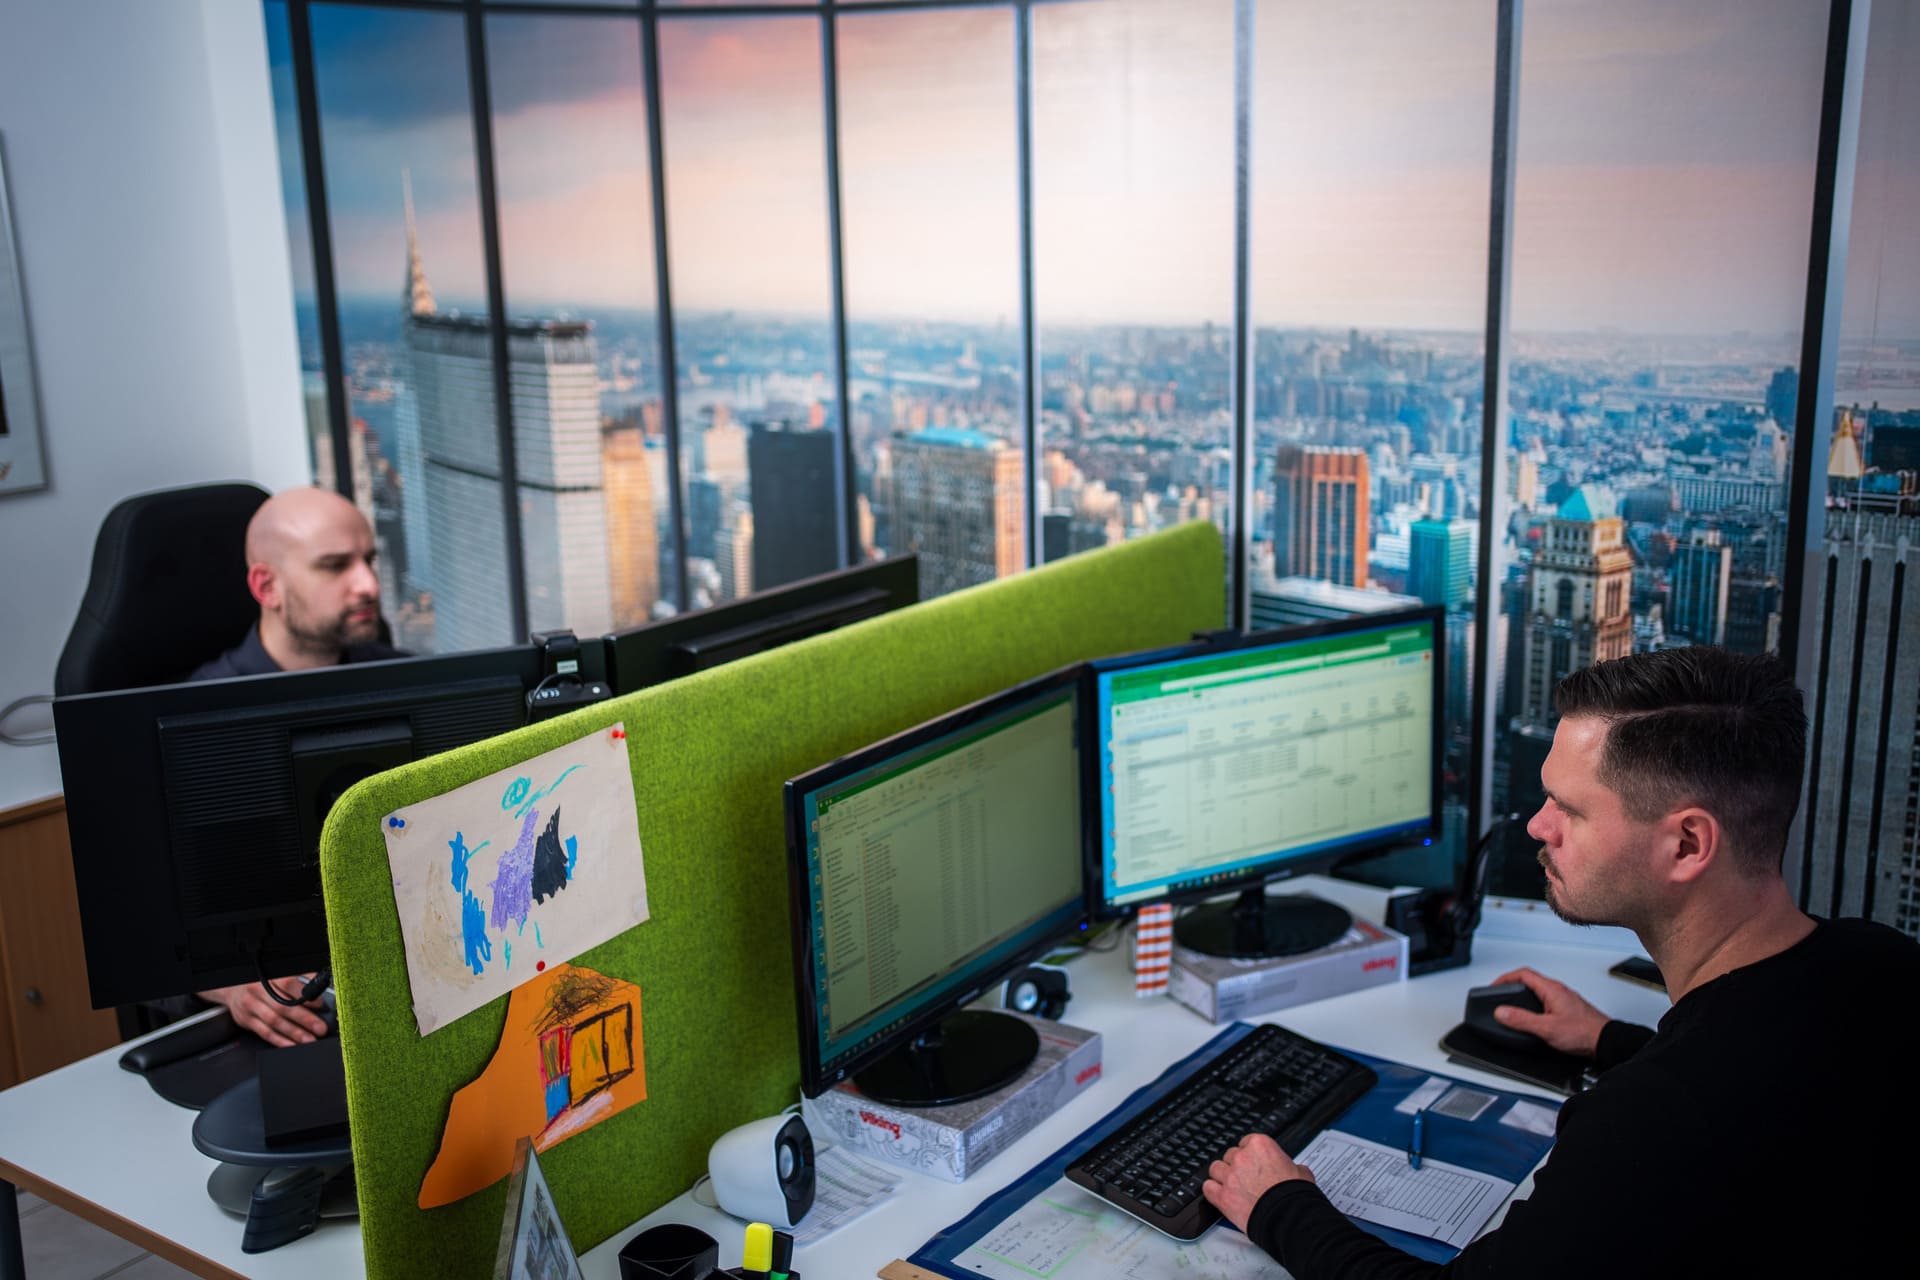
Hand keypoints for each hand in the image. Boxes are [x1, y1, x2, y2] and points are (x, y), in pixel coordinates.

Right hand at [200, 976, 330, 1046]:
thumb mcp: (276, 975)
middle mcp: (257, 991)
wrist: (232, 987)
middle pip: (282, 1006)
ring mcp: (250, 1007)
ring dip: (294, 1033)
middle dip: (304, 1019)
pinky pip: (265, 1033)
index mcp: (268, 976)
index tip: (319, 1004)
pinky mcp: (246, 1021)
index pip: (288, 984)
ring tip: (309, 1039)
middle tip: (319, 1028)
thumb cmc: (260, 981)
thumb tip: (319, 987)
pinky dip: (280, 1041)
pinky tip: (292, 1044)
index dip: (304, 994)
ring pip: (274, 1022)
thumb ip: (298, 980)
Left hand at [1203, 1133, 1315, 1231]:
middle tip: (1245, 1178)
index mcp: (1260, 1145)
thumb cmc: (1296, 1196)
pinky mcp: (1222, 1196)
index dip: (1249, 1154)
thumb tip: (1294, 1170)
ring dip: (1222, 1176)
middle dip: (1236, 1166)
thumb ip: (1290, 1165)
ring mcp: (1230, 1176)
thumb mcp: (1301, 1172)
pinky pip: (1208, 1187)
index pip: (1245, 1142)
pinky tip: (1219, 1194)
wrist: (1290, 1217)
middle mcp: (1242, 1157)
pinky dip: (1212, 1191)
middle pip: (1230, 1155)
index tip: (1252, 1162)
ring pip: (1216, 1168)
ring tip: (1231, 1186)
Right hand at [1493, 967, 1609, 1056]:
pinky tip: (1534, 1019)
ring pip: (1539, 992)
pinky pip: (1546, 1002)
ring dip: (1524, 997)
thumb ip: (1521, 1020)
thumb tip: (1501, 1012)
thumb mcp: (1547, 1028)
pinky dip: (1534, 1007)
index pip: (1523, 974)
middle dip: (1512, 986)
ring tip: (1513, 1007)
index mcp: (1552, 989)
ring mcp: (1565, 1000)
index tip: (1494, 986)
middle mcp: (1559, 991)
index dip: (1505, 978)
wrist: (1606, 1042)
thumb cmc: (1584, 1032)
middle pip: (1530, 981)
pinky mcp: (1569, 1010)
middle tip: (1500, 994)